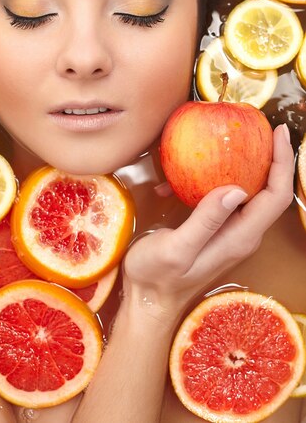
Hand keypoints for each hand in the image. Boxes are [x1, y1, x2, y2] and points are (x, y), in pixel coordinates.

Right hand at [123, 123, 293, 312]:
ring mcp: (231, 233)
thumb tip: (235, 189)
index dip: (282, 162)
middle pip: (271, 192)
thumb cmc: (157, 277)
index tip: (276, 132)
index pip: (275, 196)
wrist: (148, 302)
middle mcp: (242, 234)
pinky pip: (229, 199)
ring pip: (252, 194)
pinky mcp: (218, 231)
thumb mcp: (176, 248)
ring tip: (235, 140)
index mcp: (239, 237)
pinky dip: (218, 179)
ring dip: (249, 165)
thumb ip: (205, 221)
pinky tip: (188, 174)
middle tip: (260, 127)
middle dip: (273, 158)